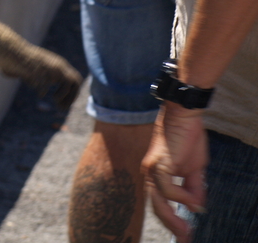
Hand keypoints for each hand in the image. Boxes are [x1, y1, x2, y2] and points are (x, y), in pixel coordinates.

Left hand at [142, 103, 207, 242]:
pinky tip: (192, 198)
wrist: (184, 116)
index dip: (171, 221)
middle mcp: (150, 173)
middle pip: (156, 207)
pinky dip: (181, 197)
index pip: (159, 203)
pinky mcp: (158, 164)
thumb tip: (197, 208)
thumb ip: (193, 188)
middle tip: (185, 238)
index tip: (184, 235)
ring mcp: (152, 169)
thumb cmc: (187, 139)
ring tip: (187, 228)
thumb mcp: (194, 169)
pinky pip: (167, 189)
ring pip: (158, 201)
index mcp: (156, 175)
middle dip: (171, 225)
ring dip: (173, 217)